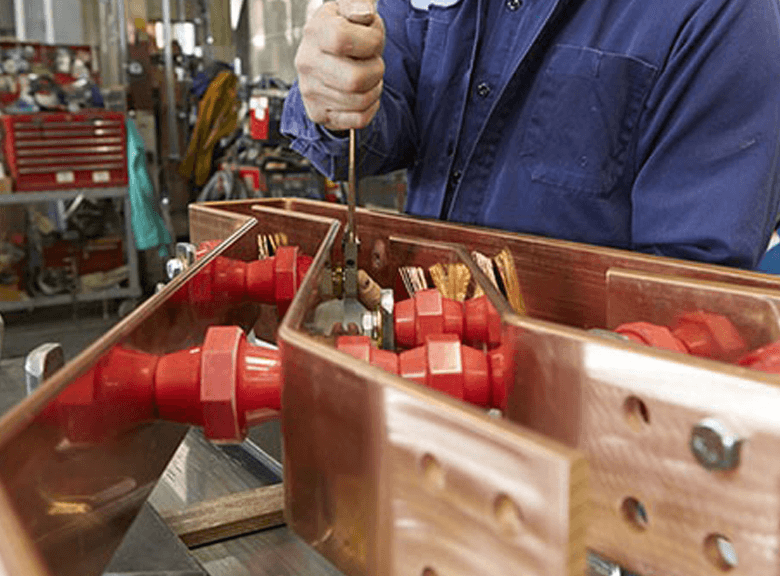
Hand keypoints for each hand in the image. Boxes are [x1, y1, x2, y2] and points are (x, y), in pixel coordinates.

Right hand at [295, 0, 384, 130]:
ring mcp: (310, 90)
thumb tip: (363, 15)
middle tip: (373, 63)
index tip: (372, 40)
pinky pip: (358, 120)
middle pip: (355, 80)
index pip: (342, 39)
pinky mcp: (318, 113)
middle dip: (376, 71)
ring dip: (374, 90)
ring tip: (367, 77)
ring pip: (360, 101)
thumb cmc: (344, 30)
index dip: (370, 41)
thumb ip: (357, 4)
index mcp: (315, 31)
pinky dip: (370, 109)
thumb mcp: (349, 8)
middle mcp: (307, 62)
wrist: (323, 56)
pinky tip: (363, 95)